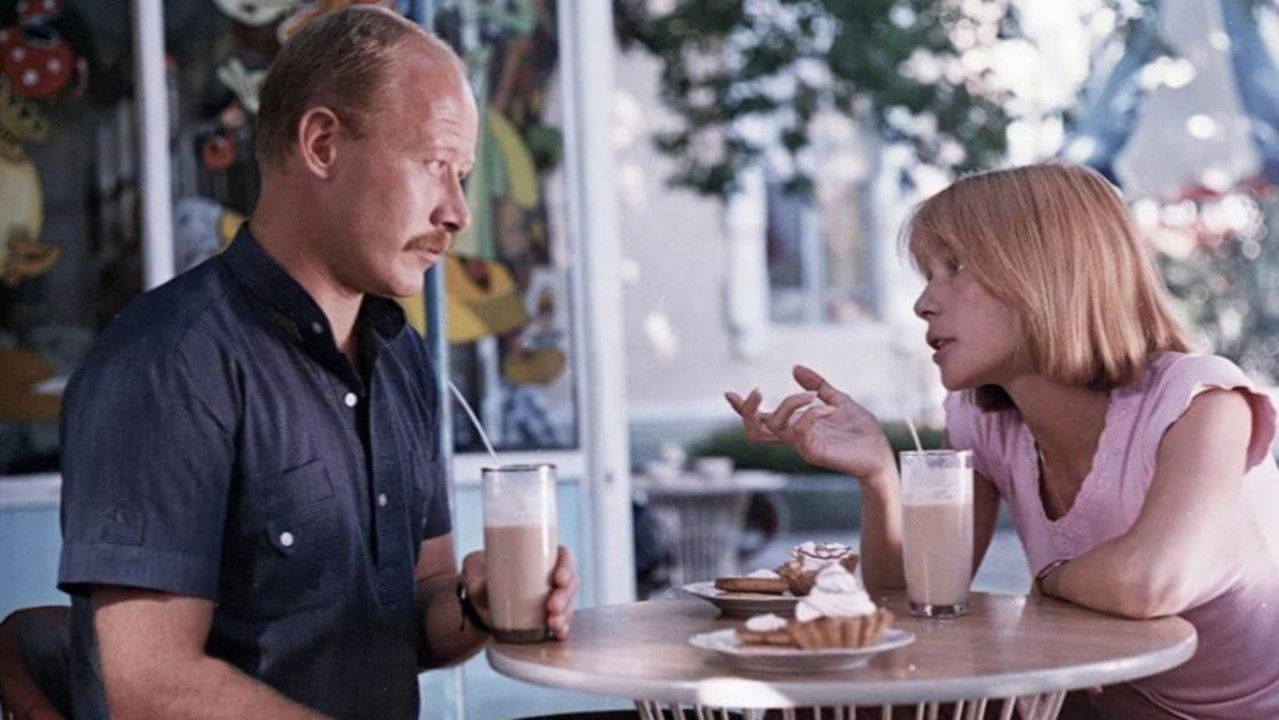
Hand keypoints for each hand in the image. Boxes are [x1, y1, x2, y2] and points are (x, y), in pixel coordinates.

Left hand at [458, 547, 577, 639]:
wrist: (477, 606)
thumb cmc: (479, 578)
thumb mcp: (473, 570)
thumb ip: (475, 575)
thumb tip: (482, 586)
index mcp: (539, 558)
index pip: (564, 557)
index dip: (567, 566)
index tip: (558, 579)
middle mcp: (550, 577)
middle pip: (570, 583)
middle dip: (565, 597)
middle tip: (552, 607)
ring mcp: (551, 599)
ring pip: (569, 604)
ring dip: (565, 615)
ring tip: (553, 624)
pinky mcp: (547, 618)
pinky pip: (562, 622)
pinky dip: (563, 628)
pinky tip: (558, 634)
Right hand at [725, 365, 894, 480]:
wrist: (880, 451)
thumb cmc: (860, 430)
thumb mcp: (837, 399)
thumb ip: (816, 385)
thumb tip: (794, 368)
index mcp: (796, 426)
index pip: (762, 420)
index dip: (742, 409)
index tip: (729, 393)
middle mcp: (794, 437)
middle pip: (756, 429)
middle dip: (749, 410)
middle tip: (757, 391)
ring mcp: (802, 445)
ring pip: (775, 426)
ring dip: (789, 403)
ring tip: (811, 396)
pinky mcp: (813, 452)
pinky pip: (798, 431)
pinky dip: (809, 413)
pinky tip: (827, 408)